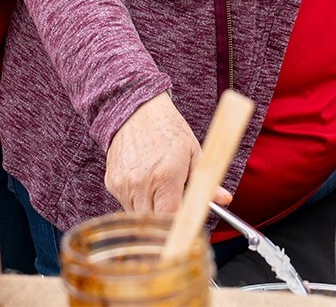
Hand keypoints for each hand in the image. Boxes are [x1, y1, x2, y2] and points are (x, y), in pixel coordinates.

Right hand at [105, 92, 232, 212]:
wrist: (135, 108)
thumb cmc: (166, 127)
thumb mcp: (193, 151)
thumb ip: (206, 180)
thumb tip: (224, 199)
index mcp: (165, 177)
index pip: (172, 220)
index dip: (181, 225)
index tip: (188, 224)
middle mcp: (141, 184)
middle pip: (154, 224)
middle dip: (166, 222)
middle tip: (176, 207)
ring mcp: (123, 185)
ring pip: (139, 217)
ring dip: (151, 212)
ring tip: (159, 189)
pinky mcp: (111, 184)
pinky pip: (125, 205)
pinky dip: (137, 201)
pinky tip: (144, 181)